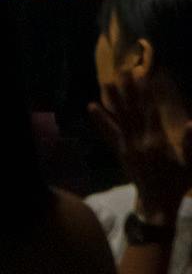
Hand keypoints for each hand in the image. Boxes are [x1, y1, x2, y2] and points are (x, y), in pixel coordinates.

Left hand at [92, 71, 191, 220]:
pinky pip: (109, 133)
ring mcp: (127, 146)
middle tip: (122, 71)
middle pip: (132, 110)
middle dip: (128, 90)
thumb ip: (191, 145)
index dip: (146, 93)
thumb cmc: (176, 183)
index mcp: (157, 141)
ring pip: (119, 118)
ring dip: (112, 99)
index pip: (150, 112)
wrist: (156, 203)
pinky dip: (101, 119)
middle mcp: (139, 141)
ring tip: (106, 82)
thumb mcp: (189, 165)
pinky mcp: (120, 151)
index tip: (142, 76)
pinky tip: (92, 107)